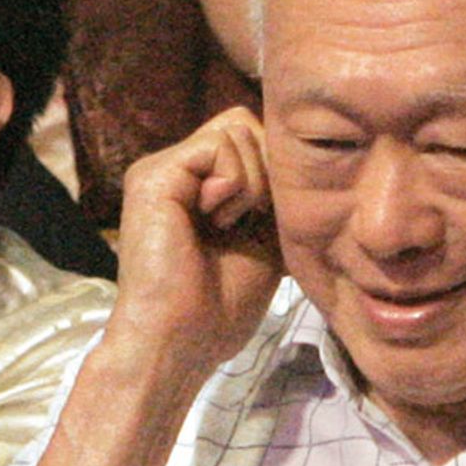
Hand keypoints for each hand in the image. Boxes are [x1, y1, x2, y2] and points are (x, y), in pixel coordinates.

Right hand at [105, 108, 281, 379]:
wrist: (183, 341)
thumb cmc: (222, 306)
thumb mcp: (264, 240)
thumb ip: (274, 200)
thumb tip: (311, 166)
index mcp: (196, 184)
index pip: (251, 136)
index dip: (276, 172)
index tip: (266, 222)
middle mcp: (175, 170)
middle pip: (247, 124)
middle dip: (268, 173)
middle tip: (247, 222)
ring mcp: (161, 169)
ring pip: (238, 129)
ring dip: (253, 183)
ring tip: (227, 225)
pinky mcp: (154, 176)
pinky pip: (219, 146)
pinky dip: (236, 184)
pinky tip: (216, 220)